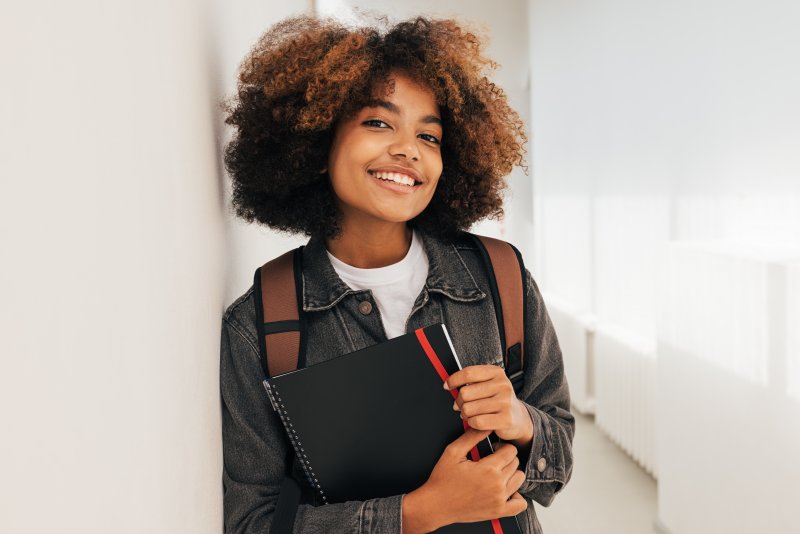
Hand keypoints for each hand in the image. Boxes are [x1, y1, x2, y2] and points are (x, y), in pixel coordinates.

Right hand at [402, 429, 526, 532]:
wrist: (436, 505)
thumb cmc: (443, 479)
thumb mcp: (453, 452)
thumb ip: (472, 436)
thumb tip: (485, 426)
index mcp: (488, 469)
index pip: (510, 450)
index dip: (501, 447)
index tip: (493, 450)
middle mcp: (497, 485)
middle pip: (515, 463)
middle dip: (505, 459)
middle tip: (491, 461)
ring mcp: (499, 500)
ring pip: (519, 479)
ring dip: (511, 474)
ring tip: (497, 474)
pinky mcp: (498, 512)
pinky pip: (520, 504)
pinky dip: (516, 496)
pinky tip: (505, 491)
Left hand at [445, 365, 532, 444]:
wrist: (518, 418)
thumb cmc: (497, 399)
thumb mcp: (489, 384)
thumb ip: (471, 381)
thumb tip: (448, 384)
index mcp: (497, 373)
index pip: (468, 373)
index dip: (453, 380)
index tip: (447, 386)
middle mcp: (503, 385)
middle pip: (465, 392)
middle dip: (458, 402)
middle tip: (460, 406)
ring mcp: (505, 402)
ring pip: (468, 409)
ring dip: (464, 414)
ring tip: (469, 414)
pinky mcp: (506, 419)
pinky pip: (477, 422)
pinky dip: (472, 423)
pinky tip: (476, 421)